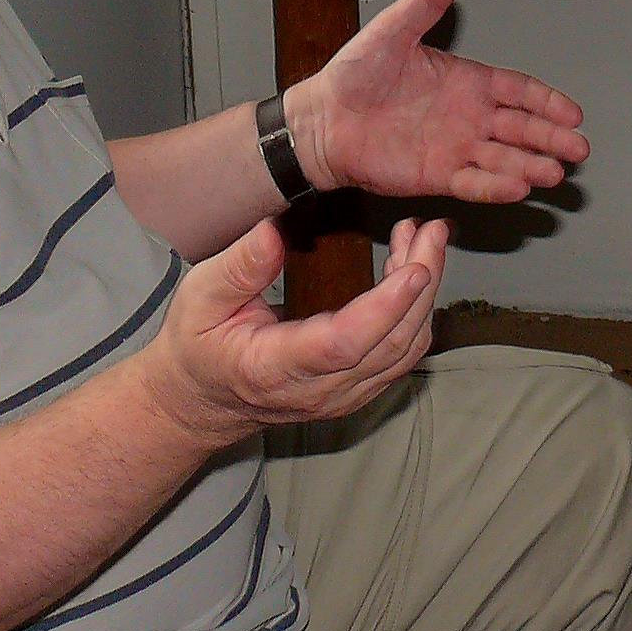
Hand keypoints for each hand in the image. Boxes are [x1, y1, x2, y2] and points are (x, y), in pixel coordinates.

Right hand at [134, 217, 445, 451]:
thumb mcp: (199, 298)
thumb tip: (272, 231)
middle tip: (433, 231)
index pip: (342, 345)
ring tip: (425, 240)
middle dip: (421, 284)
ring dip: (424, 295)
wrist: (202, 399)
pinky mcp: (357, 391)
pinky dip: (417, 312)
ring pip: (404, 351)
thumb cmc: (199, 344)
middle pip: (389, 345)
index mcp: (274, 368)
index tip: (414, 269)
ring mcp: (343, 398)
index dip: (384, 309)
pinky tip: (414, 271)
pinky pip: (401, 356)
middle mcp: (318, 392)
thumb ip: (237, 267)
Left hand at [284, 0, 587, 201]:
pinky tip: (518, 189)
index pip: (519, 91)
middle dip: (552, 138)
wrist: (322, 120)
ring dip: (530, 166)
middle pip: (521, 129)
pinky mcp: (436, 175)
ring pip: (503, 159)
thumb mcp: (392, 30)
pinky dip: (495, 187)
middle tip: (579, 149)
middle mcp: (467, 116)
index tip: (574, 112)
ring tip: (554, 173)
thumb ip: (426, 0)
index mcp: (466, 81)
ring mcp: (454, 147)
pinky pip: (472, 183)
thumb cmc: (352, 75)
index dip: (547, 101)